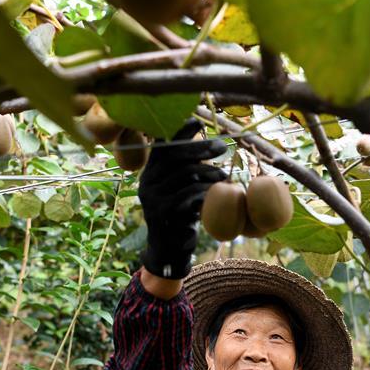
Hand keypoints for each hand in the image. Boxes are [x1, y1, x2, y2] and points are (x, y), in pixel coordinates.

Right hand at [138, 119, 226, 278]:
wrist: (169, 247)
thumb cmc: (181, 213)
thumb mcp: (182, 188)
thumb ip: (188, 168)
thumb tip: (210, 143)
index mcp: (150, 171)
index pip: (161, 144)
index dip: (177, 130)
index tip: (197, 122)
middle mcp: (146, 181)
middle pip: (173, 154)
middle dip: (199, 148)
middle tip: (221, 148)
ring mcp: (152, 196)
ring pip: (183, 174)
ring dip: (207, 172)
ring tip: (223, 177)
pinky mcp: (162, 211)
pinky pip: (186, 194)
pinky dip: (204, 191)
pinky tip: (214, 193)